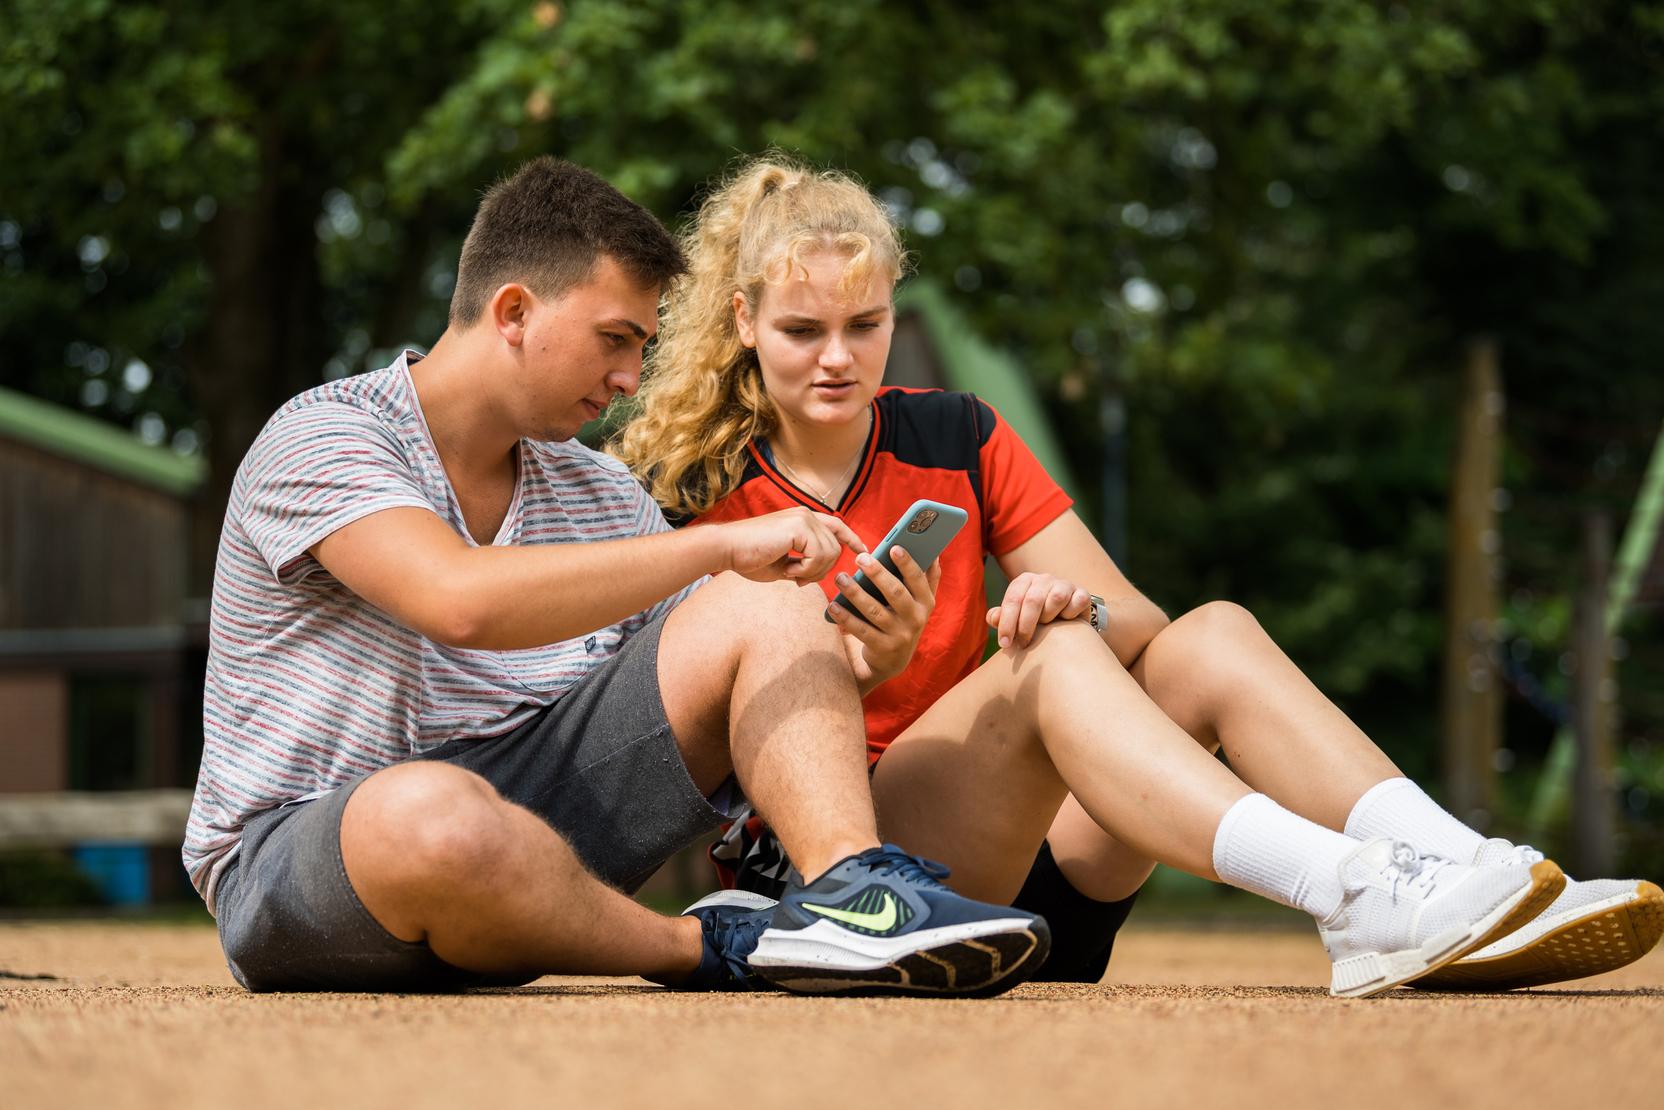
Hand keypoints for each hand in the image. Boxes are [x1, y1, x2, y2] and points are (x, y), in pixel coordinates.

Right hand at [717, 508, 867, 583]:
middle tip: (798, 579)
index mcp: (802, 520)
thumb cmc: (748, 558)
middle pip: (836, 548)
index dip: (852, 539)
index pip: (836, 526)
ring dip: (812, 571)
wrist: (727, 549)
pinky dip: (806, 570)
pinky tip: (788, 570)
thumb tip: (820, 573)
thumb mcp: (784, 564)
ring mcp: (804, 518)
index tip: (863, 551)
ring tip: (790, 573)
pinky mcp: (800, 526)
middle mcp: (806, 515)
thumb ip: (804, 564)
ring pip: (830, 553)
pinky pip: (819, 555)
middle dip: (822, 571)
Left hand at [827, 546, 941, 689]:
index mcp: (926, 602)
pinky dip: (846, 618)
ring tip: (841, 578)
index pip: (918, 579)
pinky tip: (833, 606)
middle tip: (861, 558)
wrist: (894, 661)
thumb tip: (934, 554)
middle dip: (878, 574)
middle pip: (896, 593)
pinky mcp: (882, 647)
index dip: (907, 564)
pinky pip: (861, 630)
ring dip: (856, 593)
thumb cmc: (904, 619)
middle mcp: (916, 619)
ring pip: (875, 611)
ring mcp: (899, 635)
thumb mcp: (920, 603)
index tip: (894, 547)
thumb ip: (928, 579)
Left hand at [985, 572, 1090, 649]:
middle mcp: (1044, 579)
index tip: (1004, 644)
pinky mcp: (1082, 593)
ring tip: (1046, 628)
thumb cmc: (1036, 621)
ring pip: (1056, 598)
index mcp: (1024, 581)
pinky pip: (1077, 602)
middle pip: (1032, 600)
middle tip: (1023, 645)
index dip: (1007, 623)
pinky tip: (1066, 623)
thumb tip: (993, 618)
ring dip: (1049, 618)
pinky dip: (1070, 615)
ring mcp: (1064, 584)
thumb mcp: (1017, 618)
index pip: (1012, 599)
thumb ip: (1002, 618)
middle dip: (1025, 626)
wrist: (1067, 622)